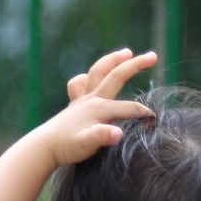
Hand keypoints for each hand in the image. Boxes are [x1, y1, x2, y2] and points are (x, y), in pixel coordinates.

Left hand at [45, 48, 155, 164]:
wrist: (43, 147)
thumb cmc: (67, 147)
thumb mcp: (86, 145)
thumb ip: (102, 137)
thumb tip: (118, 133)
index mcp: (100, 108)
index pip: (131, 108)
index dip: (146, 115)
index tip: (157, 123)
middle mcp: (92, 99)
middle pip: (116, 76)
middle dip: (136, 64)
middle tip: (153, 55)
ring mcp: (82, 99)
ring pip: (98, 72)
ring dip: (112, 60)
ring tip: (126, 52)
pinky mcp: (75, 104)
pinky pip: (80, 84)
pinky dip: (88, 77)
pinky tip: (92, 78)